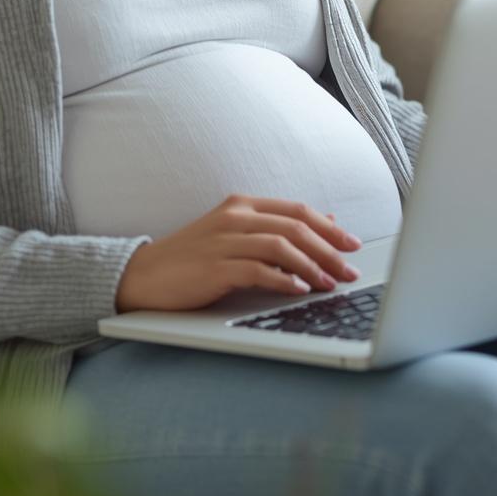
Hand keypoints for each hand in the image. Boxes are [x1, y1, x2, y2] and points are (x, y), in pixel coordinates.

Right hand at [114, 195, 362, 312]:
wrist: (144, 275)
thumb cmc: (193, 258)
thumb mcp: (236, 235)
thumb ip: (275, 229)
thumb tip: (325, 224)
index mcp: (242, 205)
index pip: (297, 210)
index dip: (329, 227)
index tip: (352, 245)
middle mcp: (236, 218)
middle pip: (295, 226)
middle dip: (329, 249)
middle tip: (350, 270)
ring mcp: (224, 240)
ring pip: (281, 245)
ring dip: (312, 265)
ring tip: (330, 283)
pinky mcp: (215, 267)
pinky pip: (257, 270)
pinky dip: (282, 279)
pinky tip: (298, 290)